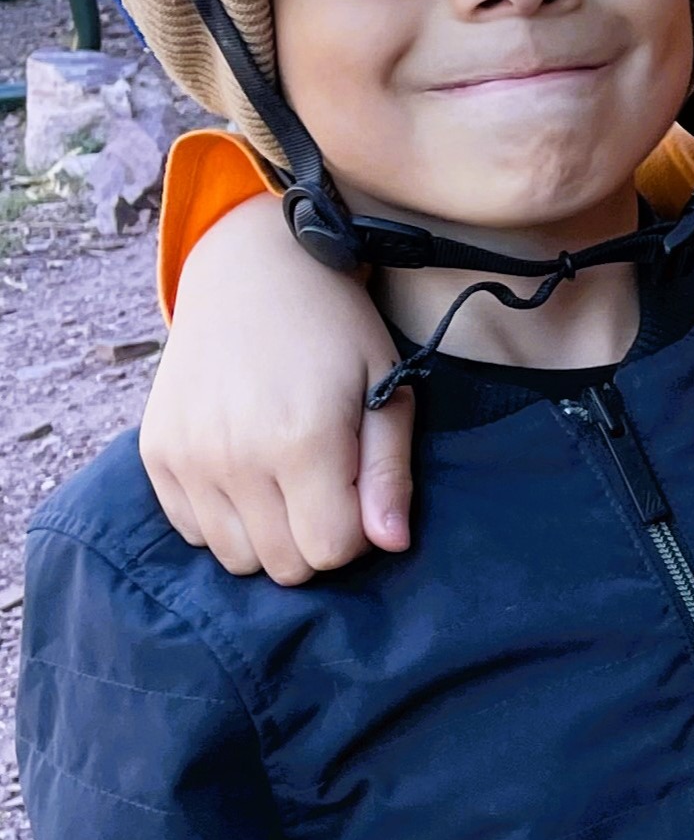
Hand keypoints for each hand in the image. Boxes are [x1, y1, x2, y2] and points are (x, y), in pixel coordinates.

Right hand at [144, 194, 410, 582]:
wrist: (254, 274)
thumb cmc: (335, 332)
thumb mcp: (387, 391)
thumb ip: (389, 475)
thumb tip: (392, 545)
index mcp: (300, 442)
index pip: (330, 551)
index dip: (358, 535)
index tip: (361, 493)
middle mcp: (233, 457)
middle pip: (283, 564)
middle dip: (316, 540)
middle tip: (328, 487)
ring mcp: (186, 457)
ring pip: (236, 558)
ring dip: (270, 536)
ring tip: (287, 481)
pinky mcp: (156, 453)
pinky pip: (194, 531)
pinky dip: (226, 520)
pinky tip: (248, 474)